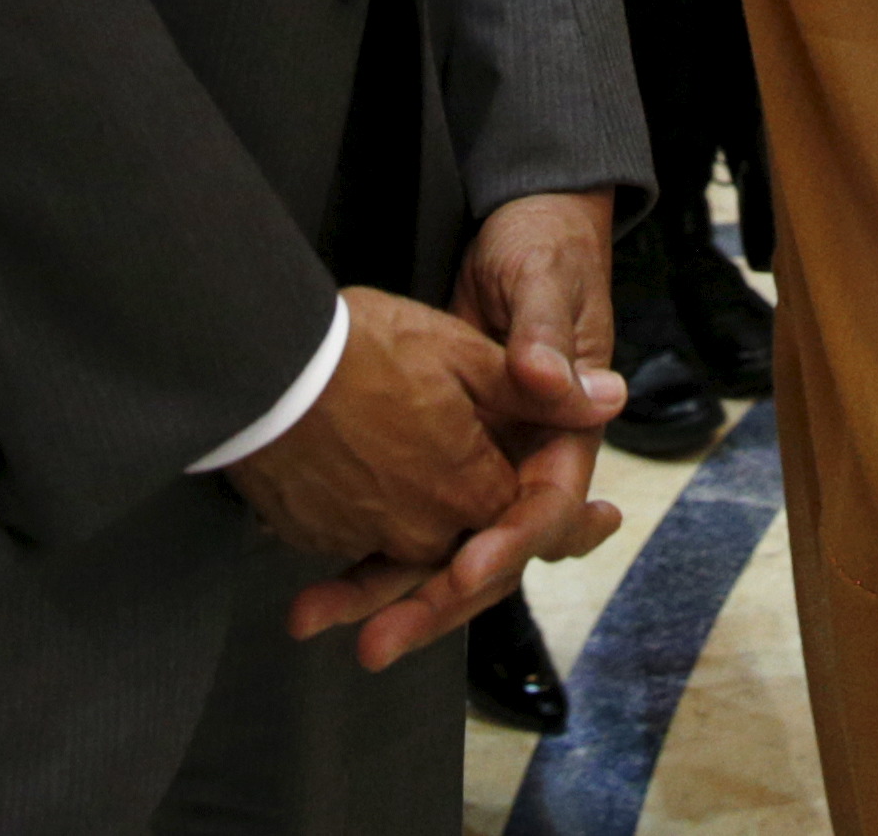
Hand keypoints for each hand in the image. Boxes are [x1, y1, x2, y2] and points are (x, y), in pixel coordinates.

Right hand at [224, 288, 521, 587]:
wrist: (257, 364)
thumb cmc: (364, 348)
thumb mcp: (462, 353)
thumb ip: (539, 389)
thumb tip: (614, 400)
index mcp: (466, 488)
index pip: (515, 513)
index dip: (529, 497)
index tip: (549, 491)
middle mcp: (419, 530)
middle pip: (462, 535)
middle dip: (468, 516)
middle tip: (450, 468)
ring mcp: (360, 536)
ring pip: (405, 539)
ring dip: (407, 513)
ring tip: (388, 451)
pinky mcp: (313, 534)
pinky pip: (353, 536)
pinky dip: (360, 514)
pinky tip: (349, 463)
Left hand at [285, 192, 636, 667]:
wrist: (520, 234)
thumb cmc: (543, 253)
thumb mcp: (544, 284)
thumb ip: (546, 339)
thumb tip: (567, 387)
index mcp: (564, 434)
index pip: (543, 510)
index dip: (506, 545)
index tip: (463, 571)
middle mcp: (523, 466)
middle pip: (485, 556)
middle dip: (428, 603)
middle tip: (372, 643)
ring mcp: (479, 471)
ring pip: (436, 554)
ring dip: (380, 594)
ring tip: (311, 620)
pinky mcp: (436, 466)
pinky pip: (403, 530)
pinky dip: (361, 561)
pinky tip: (310, 587)